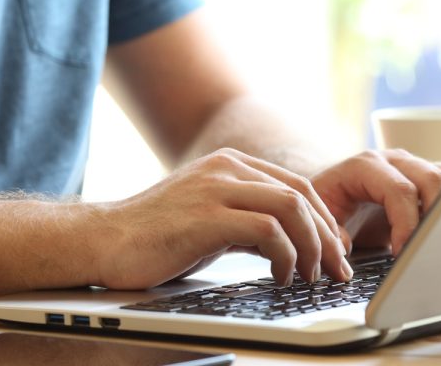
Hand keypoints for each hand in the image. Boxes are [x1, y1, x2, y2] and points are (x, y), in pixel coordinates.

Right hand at [93, 148, 350, 289]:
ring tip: (312, 276)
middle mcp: (228, 168)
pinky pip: (267, 231)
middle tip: (337, 269)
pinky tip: (281, 276)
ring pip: (290, 208)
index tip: (335, 250)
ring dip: (311, 246)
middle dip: (327, 235)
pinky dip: (285, 256)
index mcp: (232, 164)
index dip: (323, 220)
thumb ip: (251, 223)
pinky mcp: (206, 216)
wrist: (104, 240)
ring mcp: (216, 188)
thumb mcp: (213, 220)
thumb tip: (292, 245)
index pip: (297, 187)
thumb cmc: (158, 236)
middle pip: (301, 195)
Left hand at [311, 149, 440, 255]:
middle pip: (432, 179)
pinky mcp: (426, 178)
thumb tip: (344, 247)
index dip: (406, 224)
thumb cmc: (326, 202)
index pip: (399, 190)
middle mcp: (394, 161)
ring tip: (439, 240)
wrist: (331, 189)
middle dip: (435, 217)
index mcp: (365, 166)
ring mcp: (413, 166)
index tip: (402, 253)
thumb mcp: (318, 217)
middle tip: (425, 249)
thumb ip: (330, 233)